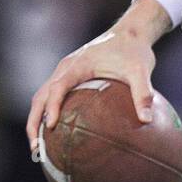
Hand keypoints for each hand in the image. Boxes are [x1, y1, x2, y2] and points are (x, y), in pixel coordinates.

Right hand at [25, 0, 169, 155]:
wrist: (130, 32)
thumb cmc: (134, 50)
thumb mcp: (141, 70)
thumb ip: (143, 93)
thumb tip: (147, 120)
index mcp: (78, 65)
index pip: (58, 87)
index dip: (52, 106)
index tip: (51, 126)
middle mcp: (66, 68)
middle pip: (40, 96)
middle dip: (34, 121)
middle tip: (35, 148)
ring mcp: (65, 72)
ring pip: (42, 97)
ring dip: (36, 120)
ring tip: (39, 148)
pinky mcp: (69, 77)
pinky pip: (52, 96)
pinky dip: (47, 114)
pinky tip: (56, 134)